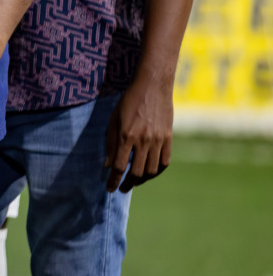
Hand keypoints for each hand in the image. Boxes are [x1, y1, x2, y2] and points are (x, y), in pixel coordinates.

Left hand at [106, 75, 173, 191]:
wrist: (152, 86)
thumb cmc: (128, 101)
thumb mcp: (113, 119)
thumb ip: (110, 143)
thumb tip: (108, 165)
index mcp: (126, 136)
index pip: (119, 166)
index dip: (114, 180)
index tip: (110, 189)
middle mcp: (142, 141)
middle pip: (137, 172)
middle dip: (128, 183)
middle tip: (122, 188)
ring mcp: (158, 140)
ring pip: (152, 170)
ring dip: (142, 180)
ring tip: (134, 181)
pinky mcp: (168, 138)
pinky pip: (165, 162)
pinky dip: (158, 171)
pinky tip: (150, 173)